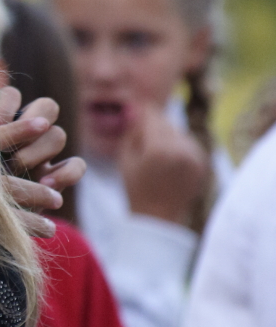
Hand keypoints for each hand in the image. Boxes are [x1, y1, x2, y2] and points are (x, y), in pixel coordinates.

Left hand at [0, 87, 85, 237]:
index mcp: (0, 122)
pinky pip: (76, 166)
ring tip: (18, 168)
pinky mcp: (56, 179)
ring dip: (40, 150)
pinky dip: (65, 173)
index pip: (13, 96)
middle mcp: (26, 134)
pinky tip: (47, 184)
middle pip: (47, 107)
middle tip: (10, 144)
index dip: (7, 105)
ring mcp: (44, 156)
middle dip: (31, 124)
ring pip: (58, 135)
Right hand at [118, 103, 208, 225]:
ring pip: (178, 132)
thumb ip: (132, 131)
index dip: (144, 112)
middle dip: (155, 127)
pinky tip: (169, 163)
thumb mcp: (125, 159)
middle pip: (166, 122)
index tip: (138, 110)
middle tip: (145, 140)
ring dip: (167, 137)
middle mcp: (180, 149)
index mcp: (158, 149)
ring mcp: (194, 155)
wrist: (159, 216)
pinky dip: (179, 147)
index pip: (152, 116)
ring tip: (157, 157)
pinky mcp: (202, 161)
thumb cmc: (136, 188)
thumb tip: (138, 110)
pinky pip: (188, 143)